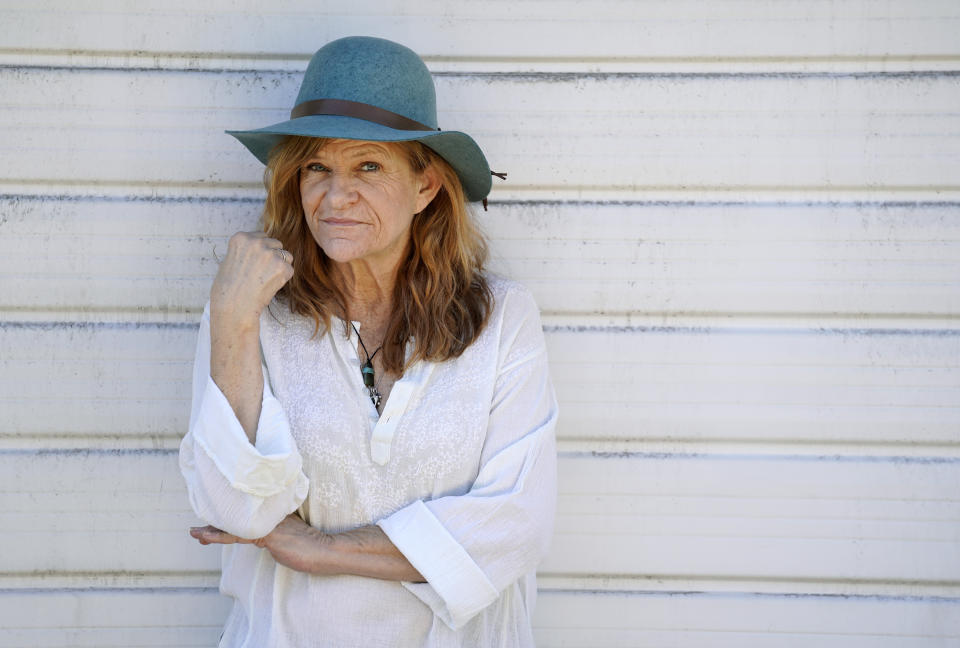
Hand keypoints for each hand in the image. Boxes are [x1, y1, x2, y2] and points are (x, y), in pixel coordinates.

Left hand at [190, 514, 327, 572]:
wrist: (326, 551)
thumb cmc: (310, 547)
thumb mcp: (288, 537)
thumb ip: (274, 533)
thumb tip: (262, 535)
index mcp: (273, 514)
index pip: (246, 514)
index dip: (228, 519)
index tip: (212, 522)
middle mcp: (269, 515)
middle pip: (237, 517)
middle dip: (216, 523)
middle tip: (197, 528)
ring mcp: (268, 522)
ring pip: (235, 525)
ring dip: (212, 531)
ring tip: (196, 534)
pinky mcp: (268, 533)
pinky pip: (238, 534)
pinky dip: (221, 536)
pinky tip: (207, 537)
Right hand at [210, 231, 293, 328]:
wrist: (233, 306)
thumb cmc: (228, 288)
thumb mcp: (230, 260)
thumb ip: (245, 251)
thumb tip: (260, 248)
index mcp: (241, 238)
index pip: (262, 236)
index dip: (260, 251)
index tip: (255, 263)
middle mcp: (256, 242)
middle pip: (276, 244)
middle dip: (272, 256)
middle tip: (261, 273)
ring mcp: (270, 254)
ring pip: (286, 255)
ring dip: (280, 266)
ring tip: (265, 279)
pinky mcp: (282, 267)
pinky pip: (289, 269)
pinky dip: (283, 278)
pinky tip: (269, 286)